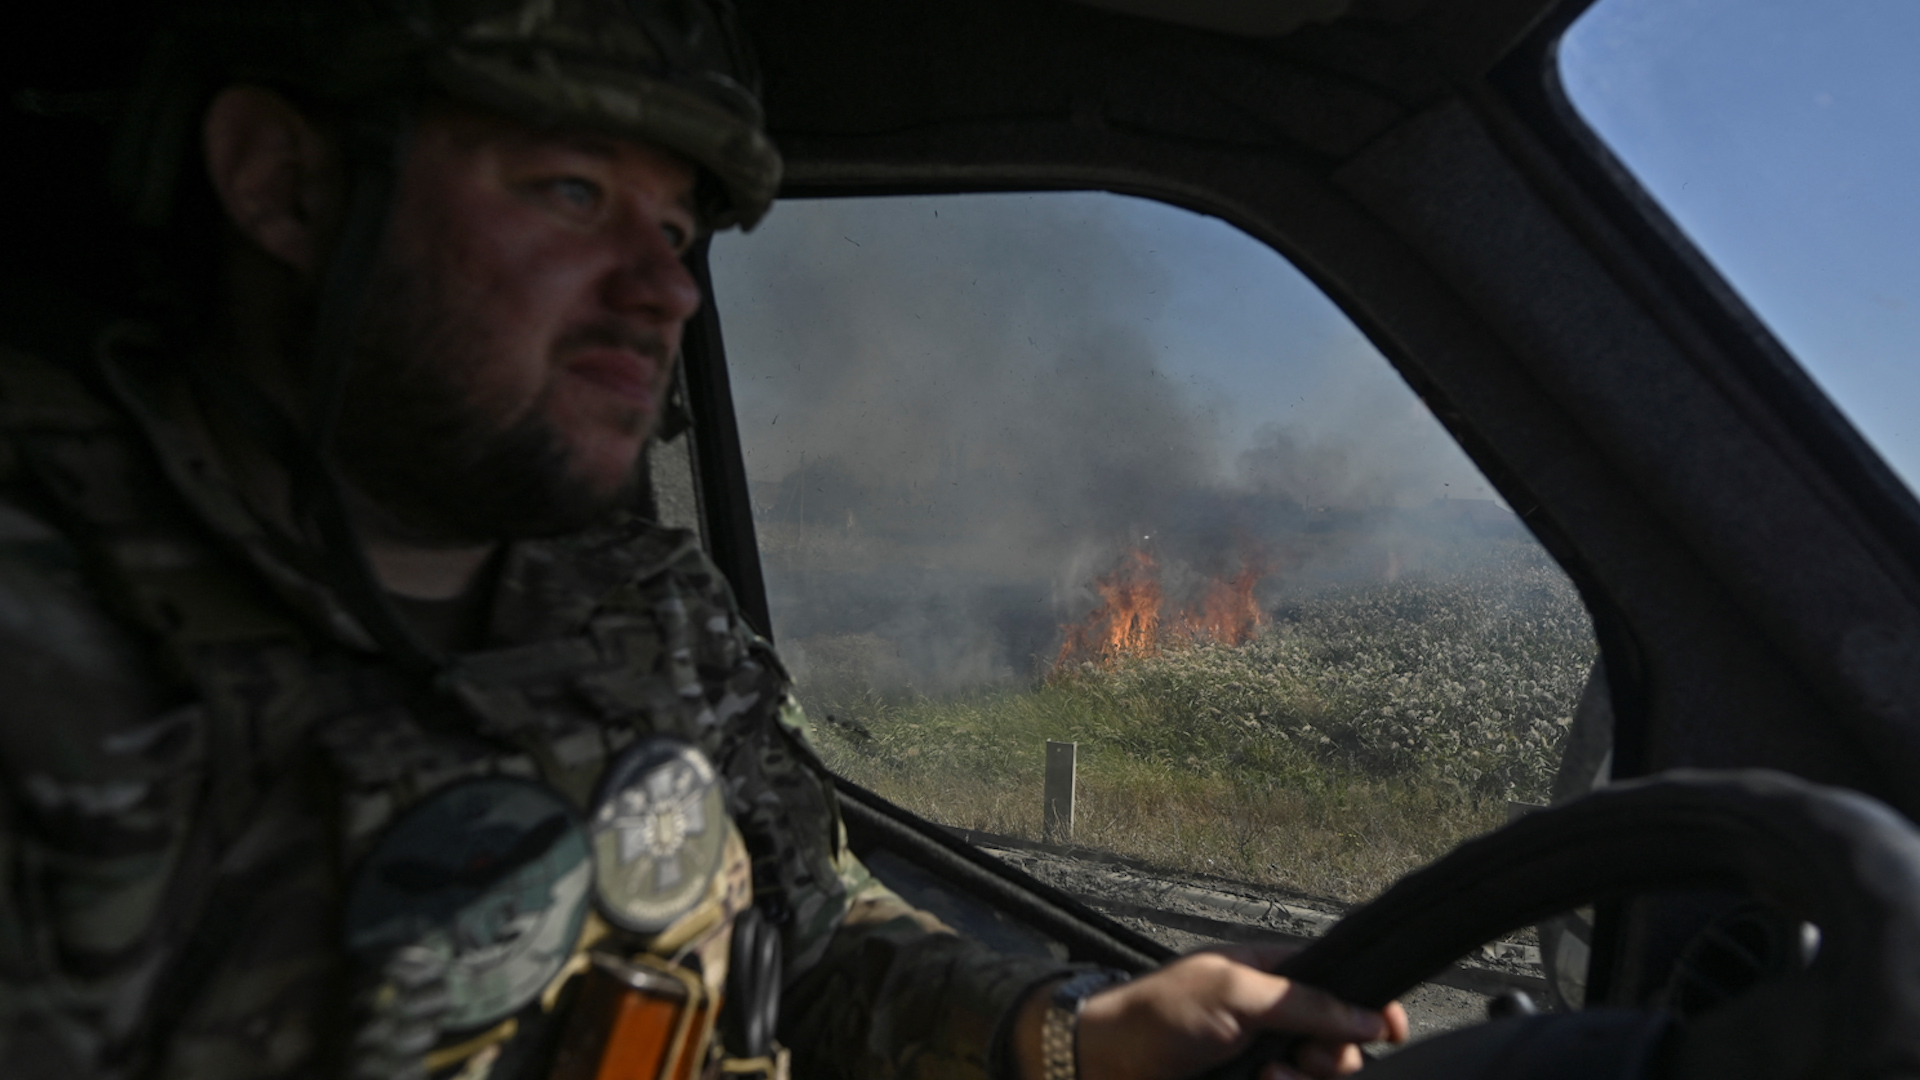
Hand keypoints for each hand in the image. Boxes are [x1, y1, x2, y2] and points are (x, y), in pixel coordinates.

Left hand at [1018, 945, 1408, 1079]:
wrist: (1109, 1064)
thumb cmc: (1160, 1013)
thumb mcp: (1235, 992)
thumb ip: (1305, 1001)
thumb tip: (1370, 1016)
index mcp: (1276, 977)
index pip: (1343, 987)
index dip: (1372, 1008)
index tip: (1392, 1031)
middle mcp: (1278, 1020)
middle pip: (1342, 1043)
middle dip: (1332, 1055)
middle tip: (1300, 1057)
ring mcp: (1268, 1060)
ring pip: (1322, 1076)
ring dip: (1307, 1079)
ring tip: (1267, 1077)